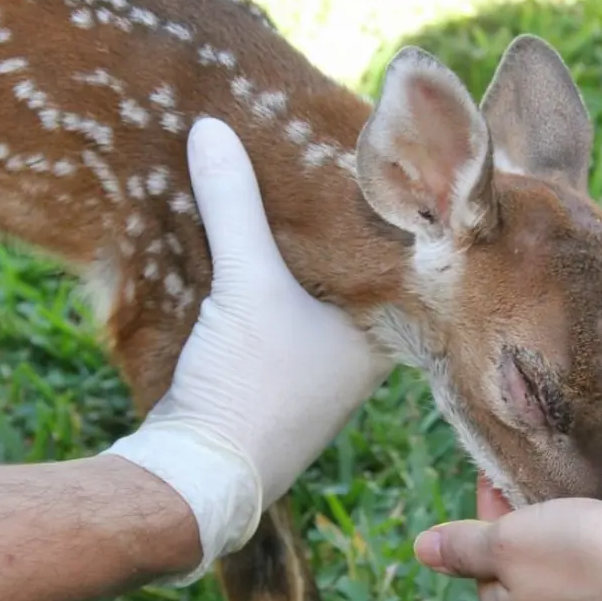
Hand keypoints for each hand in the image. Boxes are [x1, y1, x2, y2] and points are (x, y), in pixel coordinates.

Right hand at [105, 118, 392, 582]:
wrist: (200, 473)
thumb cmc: (251, 384)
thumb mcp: (246, 282)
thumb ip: (234, 205)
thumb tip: (213, 127)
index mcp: (381, 340)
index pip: (401, 269)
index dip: (389, 224)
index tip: (378, 177)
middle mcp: (361, 362)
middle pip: (358, 284)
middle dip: (341, 239)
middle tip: (328, 176)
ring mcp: (319, 379)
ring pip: (319, 305)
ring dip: (303, 268)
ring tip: (291, 203)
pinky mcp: (276, 387)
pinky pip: (284, 324)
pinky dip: (273, 293)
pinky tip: (254, 258)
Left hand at [412, 455, 601, 600]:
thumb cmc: (591, 570)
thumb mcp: (511, 547)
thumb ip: (467, 545)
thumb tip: (422, 549)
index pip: (482, 549)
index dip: (487, 499)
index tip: (493, 454)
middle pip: (532, 543)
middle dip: (531, 494)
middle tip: (532, 442)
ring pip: (580, 535)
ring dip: (574, 493)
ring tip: (569, 443)